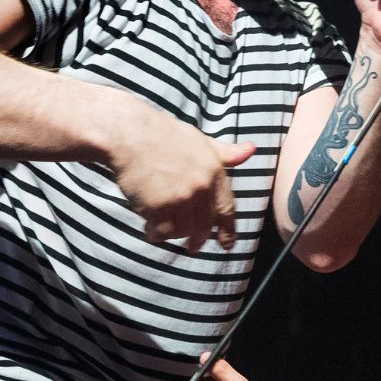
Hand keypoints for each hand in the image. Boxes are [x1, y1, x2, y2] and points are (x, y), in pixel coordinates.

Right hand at [105, 99, 255, 251]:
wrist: (129, 133)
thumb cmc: (162, 134)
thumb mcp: (199, 140)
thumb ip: (225, 153)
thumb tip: (251, 150)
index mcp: (214, 171)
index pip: (227, 208)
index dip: (228, 230)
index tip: (227, 245)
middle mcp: (201, 187)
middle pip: (204, 225)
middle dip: (198, 240)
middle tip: (193, 247)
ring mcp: (180, 198)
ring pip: (182, 230)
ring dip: (172, 234)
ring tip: (161, 229)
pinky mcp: (157, 207)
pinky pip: (161, 231)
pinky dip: (155, 234)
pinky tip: (148, 229)